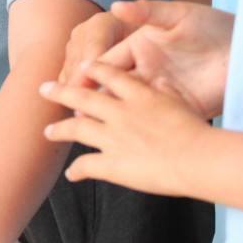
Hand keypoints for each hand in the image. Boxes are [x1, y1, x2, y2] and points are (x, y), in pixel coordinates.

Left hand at [40, 61, 210, 196]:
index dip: (92, 70)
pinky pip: (87, 166)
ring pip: (77, 129)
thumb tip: (160, 80)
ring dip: (60, 130)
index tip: (81, 67)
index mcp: (138, 94)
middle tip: (43, 88)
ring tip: (48, 131)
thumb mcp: (181, 100)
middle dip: (61, 92)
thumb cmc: (196, 130)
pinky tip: (71, 175)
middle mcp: (120, 113)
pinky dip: (77, 171)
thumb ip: (165, 90)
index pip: (109, 75)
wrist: (198, 158)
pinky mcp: (113, 164)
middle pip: (83, 97)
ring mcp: (113, 138)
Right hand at [62, 0, 233, 117]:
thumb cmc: (214, 24)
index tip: (71, 85)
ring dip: (111, 121)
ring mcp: (161, 93)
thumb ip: (147, 11)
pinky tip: (128, 141)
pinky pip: (155, 122)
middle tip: (72, 113)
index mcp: (139, 49)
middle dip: (91, 102)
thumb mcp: (179, 14)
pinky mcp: (179, 110)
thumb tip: (115, 5)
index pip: (106, 63)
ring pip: (128, 110)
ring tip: (91, 131)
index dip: (88, 74)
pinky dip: (141, 132)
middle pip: (110, 90)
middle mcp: (145, 73)